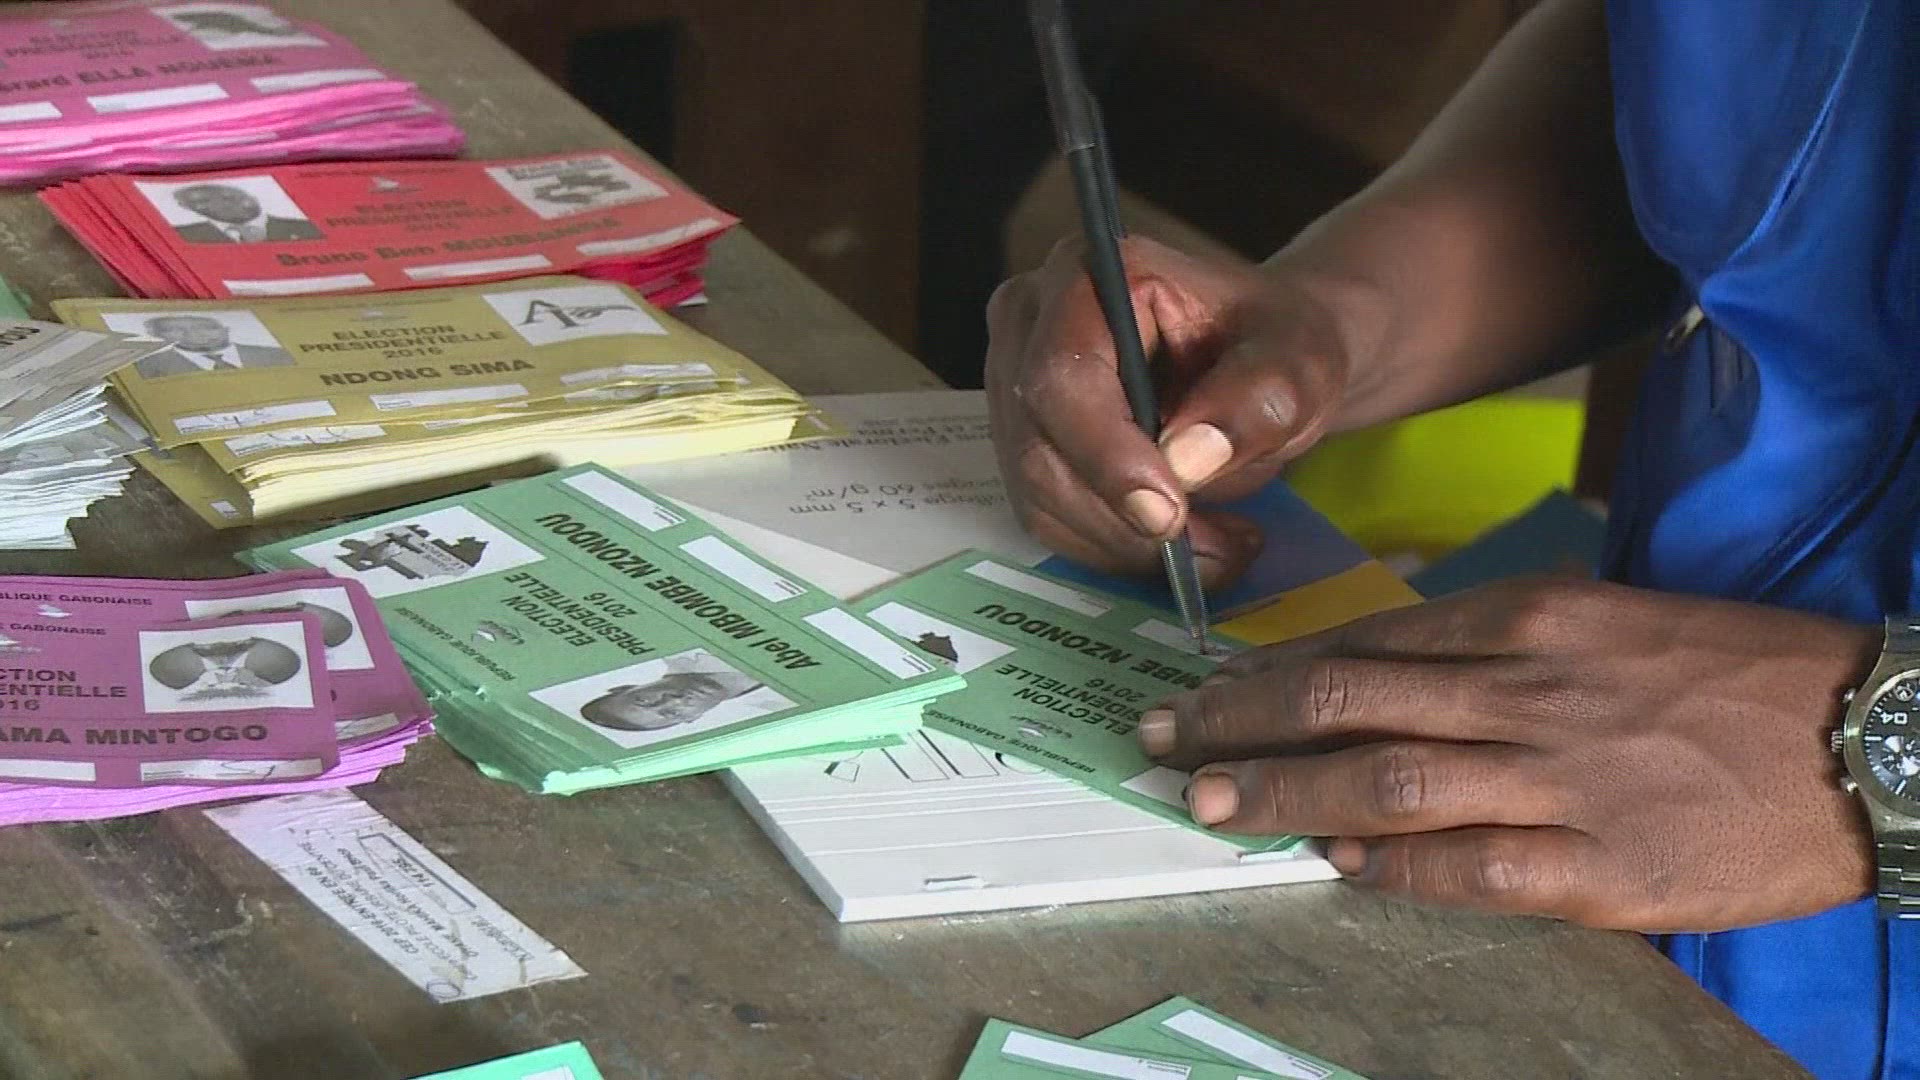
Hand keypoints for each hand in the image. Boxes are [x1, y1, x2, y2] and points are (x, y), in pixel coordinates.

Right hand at [984, 237, 1371, 586]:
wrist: (1265, 358)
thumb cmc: (1276, 344)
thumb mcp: (1299, 361)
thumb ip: (1255, 397)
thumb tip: (1187, 458)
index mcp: (1091, 274)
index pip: (1063, 376)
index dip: (1106, 454)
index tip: (1168, 514)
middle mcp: (1031, 320)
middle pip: (1039, 446)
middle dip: (1123, 517)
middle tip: (1217, 549)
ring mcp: (1014, 382)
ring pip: (1039, 493)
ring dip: (1126, 543)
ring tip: (1218, 547)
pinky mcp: (1023, 439)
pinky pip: (1048, 516)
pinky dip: (1114, 547)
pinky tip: (1184, 542)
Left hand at [1137, 577, 1879, 930]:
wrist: (1864, 739)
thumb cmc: (1726, 676)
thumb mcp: (1598, 624)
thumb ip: (1486, 651)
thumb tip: (1371, 691)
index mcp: (1527, 619)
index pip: (1360, 646)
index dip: (1264, 674)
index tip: (1201, 693)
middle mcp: (1528, 688)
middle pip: (1345, 702)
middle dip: (1238, 725)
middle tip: (1163, 744)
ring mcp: (1561, 779)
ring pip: (1384, 782)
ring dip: (1282, 795)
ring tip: (1209, 804)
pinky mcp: (1601, 868)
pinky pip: (1464, 870)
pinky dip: (1387, 869)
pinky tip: (1333, 865)